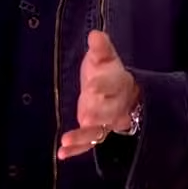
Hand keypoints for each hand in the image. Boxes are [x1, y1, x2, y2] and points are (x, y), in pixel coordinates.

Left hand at [58, 31, 139, 159]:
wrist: (126, 95)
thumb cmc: (109, 72)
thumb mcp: (105, 58)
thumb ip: (101, 48)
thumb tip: (95, 34)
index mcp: (118, 83)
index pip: (112, 84)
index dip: (103, 85)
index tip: (93, 85)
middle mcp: (114, 105)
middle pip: (107, 111)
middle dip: (96, 114)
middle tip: (85, 118)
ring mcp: (106, 122)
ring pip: (98, 131)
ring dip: (83, 137)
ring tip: (66, 141)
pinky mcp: (97, 133)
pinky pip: (88, 144)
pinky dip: (76, 149)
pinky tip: (61, 154)